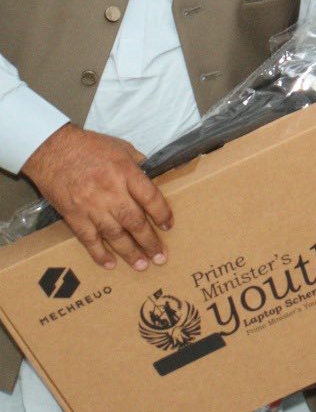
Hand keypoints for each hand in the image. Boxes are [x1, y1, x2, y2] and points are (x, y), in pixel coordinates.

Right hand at [21, 124, 171, 270]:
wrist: (51, 150)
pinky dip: (99, 253)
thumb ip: (138, 164)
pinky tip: (110, 264)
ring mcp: (91, 206)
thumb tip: (152, 177)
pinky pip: (89, 239)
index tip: (168, 226)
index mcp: (126, 173)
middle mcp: (111, 192)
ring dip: (129, 252)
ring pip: (114, 235)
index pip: (151, 198)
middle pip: (135, 221)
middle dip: (149, 241)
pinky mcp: (74, 216)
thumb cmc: (89, 146)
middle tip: (160, 257)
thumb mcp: (121, 147)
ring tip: (141, 265)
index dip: (162, 214)